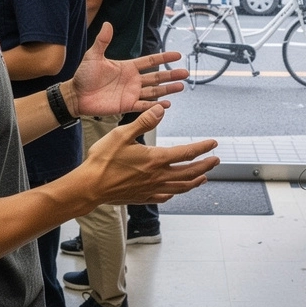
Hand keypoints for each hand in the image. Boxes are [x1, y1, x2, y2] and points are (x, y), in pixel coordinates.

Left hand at [68, 22, 187, 116]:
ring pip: (154, 91)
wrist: (76, 95)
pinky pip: (144, 105)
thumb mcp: (93, 56)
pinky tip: (167, 104)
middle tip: (185, 73)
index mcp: (128, 67)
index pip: (150, 61)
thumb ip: (103, 41)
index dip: (163, 58)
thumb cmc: (84, 75)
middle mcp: (133, 80)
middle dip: (171, 75)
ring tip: (181, 87)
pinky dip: (155, 106)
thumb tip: (108, 24)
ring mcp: (131, 93)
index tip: (177, 55)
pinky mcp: (126, 105)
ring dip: (168, 89)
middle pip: (157, 77)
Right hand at [81, 104, 218, 204]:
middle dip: (205, 166)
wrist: (90, 187)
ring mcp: (151, 189)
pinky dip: (175, 192)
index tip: (213, 143)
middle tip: (216, 160)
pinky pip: (165, 197)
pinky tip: (176, 190)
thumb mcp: (122, 134)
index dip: (202, 148)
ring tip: (203, 177)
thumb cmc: (103, 160)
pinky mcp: (142, 197)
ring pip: (181, 187)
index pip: (186, 153)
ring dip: (195, 181)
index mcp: (155, 159)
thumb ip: (144, 122)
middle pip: (190, 173)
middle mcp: (157, 176)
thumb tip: (160, 109)